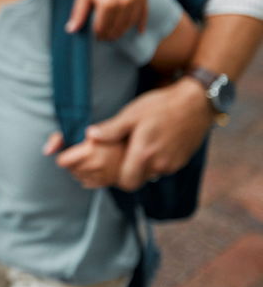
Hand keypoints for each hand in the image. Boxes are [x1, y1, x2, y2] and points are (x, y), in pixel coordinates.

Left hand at [47, 132, 127, 188]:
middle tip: (83, 153)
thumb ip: (58, 139)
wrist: (132, 143)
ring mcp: (103, 175)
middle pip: (69, 169)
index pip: (62, 161)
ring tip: (90, 159)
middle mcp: (96, 164)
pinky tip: (95, 167)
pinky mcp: (108, 182)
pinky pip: (86, 183)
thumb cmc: (105, 134)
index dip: (64, 156)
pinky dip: (87, 176)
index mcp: (89, 150)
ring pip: (77, 177)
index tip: (71, 151)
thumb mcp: (80, 130)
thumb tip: (45, 152)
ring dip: (79, 169)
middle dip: (72, 162)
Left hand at [67, 0, 146, 39]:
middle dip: (109, 35)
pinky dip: (139, 24)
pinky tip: (137, 32)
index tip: (95, 36)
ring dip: (122, 31)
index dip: (97, 34)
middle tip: (104, 37)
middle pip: (117, 28)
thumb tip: (71, 31)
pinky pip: (143, 15)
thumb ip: (78, 13)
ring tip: (114, 33)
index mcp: (107, 2)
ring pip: (129, 24)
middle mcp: (124, 2)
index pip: (102, 28)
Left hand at [83, 77, 212, 189]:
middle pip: (138, 179)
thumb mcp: (131, 114)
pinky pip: (164, 167)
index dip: (117, 178)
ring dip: (143, 165)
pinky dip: (156, 161)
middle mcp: (160, 164)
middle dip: (129, 171)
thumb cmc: (162, 106)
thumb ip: (111, 129)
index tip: (112, 166)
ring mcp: (173, 164)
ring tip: (139, 145)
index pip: (126, 183)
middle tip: (123, 153)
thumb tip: (91, 136)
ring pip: (151, 173)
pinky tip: (153, 143)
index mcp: (144, 154)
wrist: (196, 103)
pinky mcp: (182, 161)